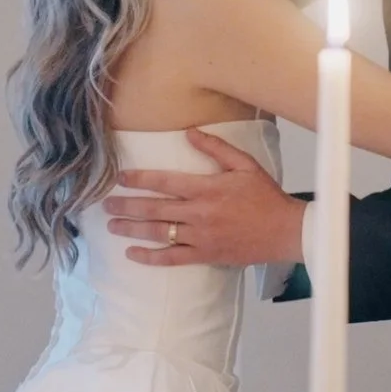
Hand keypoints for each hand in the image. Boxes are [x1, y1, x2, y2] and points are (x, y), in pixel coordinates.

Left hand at [103, 130, 308, 266]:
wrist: (285, 231)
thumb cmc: (266, 196)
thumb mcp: (244, 164)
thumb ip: (216, 148)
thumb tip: (189, 133)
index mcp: (206, 188)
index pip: (164, 182)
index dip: (138, 179)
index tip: (119, 177)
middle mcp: (198, 213)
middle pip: (154, 208)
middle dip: (126, 205)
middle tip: (105, 204)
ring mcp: (200, 237)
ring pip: (158, 233)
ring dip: (132, 229)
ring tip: (112, 226)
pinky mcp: (205, 255)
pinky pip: (172, 258)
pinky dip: (150, 258)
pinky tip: (133, 254)